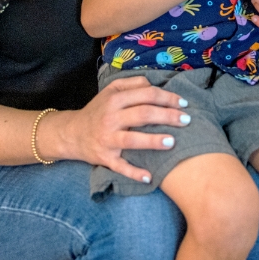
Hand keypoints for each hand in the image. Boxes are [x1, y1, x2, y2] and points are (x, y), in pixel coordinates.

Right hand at [62, 76, 190, 183]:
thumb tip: (154, 84)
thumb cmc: (99, 110)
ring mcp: (107, 139)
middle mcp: (111, 118)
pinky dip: (134, 173)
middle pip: (143, 114)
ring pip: (133, 140)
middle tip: (187, 120)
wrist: (71, 133)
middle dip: (167, 116)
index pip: (147, 94)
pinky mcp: (104, 158)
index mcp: (116, 99)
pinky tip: (149, 177)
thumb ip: (133, 83)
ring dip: (153, 141)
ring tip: (172, 142)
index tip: (184, 103)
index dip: (167, 97)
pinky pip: (121, 167)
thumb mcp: (111, 90)